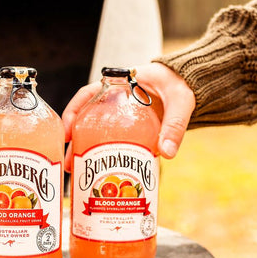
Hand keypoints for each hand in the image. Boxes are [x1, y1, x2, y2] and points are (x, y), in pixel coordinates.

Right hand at [62, 62, 194, 170]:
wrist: (190, 87)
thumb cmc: (181, 85)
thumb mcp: (179, 100)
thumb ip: (175, 124)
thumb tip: (166, 153)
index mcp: (120, 86)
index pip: (88, 94)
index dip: (73, 111)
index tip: (66, 130)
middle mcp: (114, 102)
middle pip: (87, 120)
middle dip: (74, 142)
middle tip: (69, 162)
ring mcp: (121, 117)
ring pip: (96, 134)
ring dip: (85, 152)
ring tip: (76, 172)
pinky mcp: (131, 131)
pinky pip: (114, 143)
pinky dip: (107, 157)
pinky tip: (101, 172)